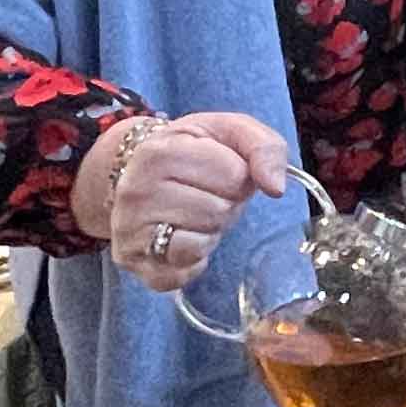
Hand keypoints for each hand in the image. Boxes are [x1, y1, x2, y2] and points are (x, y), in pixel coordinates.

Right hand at [77, 111, 288, 288]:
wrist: (135, 168)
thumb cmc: (189, 149)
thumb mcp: (228, 131)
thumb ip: (264, 147)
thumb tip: (275, 187)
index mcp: (161, 152)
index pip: (234, 175)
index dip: (239, 176)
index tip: (220, 170)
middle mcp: (137, 191)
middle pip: (219, 212)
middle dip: (224, 204)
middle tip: (205, 193)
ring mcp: (129, 229)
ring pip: (199, 245)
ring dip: (209, 231)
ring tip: (193, 212)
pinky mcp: (132, 262)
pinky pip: (179, 275)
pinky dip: (192, 262)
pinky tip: (183, 237)